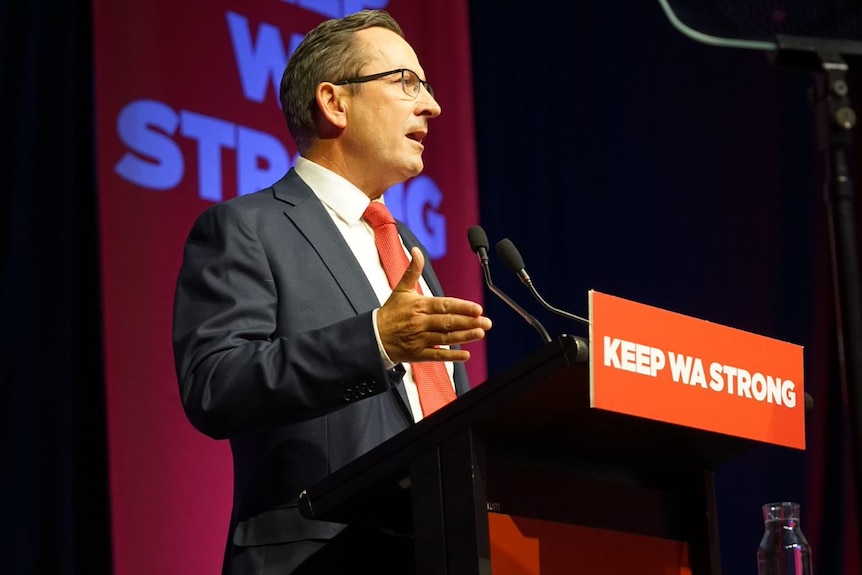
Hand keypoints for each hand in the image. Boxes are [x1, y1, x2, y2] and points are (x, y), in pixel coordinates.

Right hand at [376, 247, 491, 363]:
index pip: (444, 305)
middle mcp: (420, 322)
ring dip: (464, 337)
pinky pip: (437, 355)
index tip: (477, 309)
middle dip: (469, 322)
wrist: (374, 336)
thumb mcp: (401, 289)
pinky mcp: (417, 354)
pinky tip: (465, 355)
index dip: (462, 307)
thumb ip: (412, 270)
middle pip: (448, 322)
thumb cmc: (391, 312)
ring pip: (445, 338)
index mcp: (419, 306)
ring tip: (480, 333)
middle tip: (487, 322)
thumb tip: (416, 251)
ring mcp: (419, 339)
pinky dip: (451, 357)